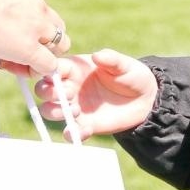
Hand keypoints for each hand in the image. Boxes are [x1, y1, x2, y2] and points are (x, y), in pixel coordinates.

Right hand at [0, 0, 68, 75]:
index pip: (35, 4)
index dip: (27, 21)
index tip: (11, 30)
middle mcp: (34, 1)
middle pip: (54, 21)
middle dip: (44, 35)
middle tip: (25, 47)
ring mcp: (35, 24)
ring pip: (59, 41)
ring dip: (46, 51)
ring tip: (28, 60)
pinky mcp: (29, 48)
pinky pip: (48, 63)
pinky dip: (42, 69)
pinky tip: (27, 70)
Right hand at [34, 49, 157, 139]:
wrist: (145, 100)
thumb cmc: (131, 75)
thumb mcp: (124, 65)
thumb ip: (111, 59)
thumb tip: (97, 55)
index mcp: (75, 69)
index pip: (53, 68)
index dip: (50, 73)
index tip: (59, 77)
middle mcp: (70, 87)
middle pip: (44, 90)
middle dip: (49, 93)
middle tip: (68, 95)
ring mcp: (74, 107)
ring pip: (50, 111)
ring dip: (55, 112)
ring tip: (76, 111)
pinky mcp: (83, 124)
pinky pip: (69, 133)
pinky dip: (73, 134)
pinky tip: (86, 130)